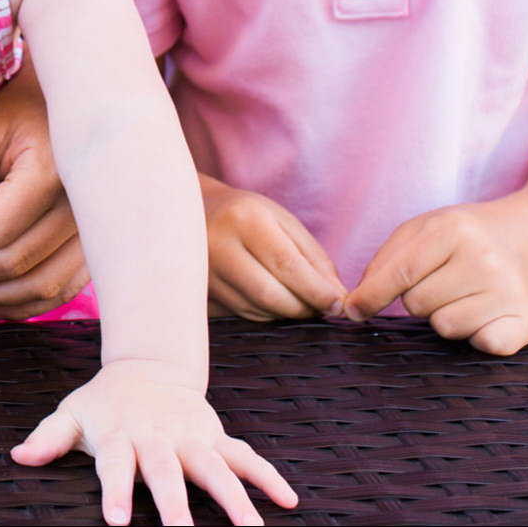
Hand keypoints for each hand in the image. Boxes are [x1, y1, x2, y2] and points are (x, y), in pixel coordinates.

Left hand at [11, 360, 295, 526]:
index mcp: (120, 436)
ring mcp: (191, 437)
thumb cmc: (105, 403)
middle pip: (167, 473)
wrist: (147, 366)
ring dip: (235, 499)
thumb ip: (49, 437)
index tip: (116, 522)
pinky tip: (289, 501)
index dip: (115, 493)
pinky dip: (268, 476)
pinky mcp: (216, 437)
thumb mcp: (73, 413)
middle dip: (176, 507)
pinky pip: (246, 457)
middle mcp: (157, 438)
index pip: (115, 467)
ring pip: (216, 468)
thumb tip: (18, 457)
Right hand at [201, 180, 342, 321]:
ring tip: (296, 299)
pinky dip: (263, 314)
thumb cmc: (245, 215)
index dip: (317, 290)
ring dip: (284, 313)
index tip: (338, 303)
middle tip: (321, 306)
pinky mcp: (198, 293)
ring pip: (255, 310)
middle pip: (269, 294)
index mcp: (244, 219)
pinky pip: (240, 315)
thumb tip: (337, 297)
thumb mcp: (282, 221)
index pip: (286, 265)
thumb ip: (313, 257)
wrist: (189, 211)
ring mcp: (202, 272)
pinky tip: (270, 300)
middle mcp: (218, 246)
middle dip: (303, 307)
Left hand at [342, 203, 527, 355]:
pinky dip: (478, 337)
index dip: (371, 296)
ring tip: (464, 295)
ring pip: (444, 327)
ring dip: (445, 316)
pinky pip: (482, 345)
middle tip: (443, 281)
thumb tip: (357, 304)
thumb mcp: (423, 230)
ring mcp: (507, 290)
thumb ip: (385, 260)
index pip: (399, 273)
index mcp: (451, 230)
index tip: (353, 312)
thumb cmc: (464, 237)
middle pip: (418, 304)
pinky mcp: (525, 319)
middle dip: (419, 298)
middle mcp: (483, 259)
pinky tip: (486, 316)